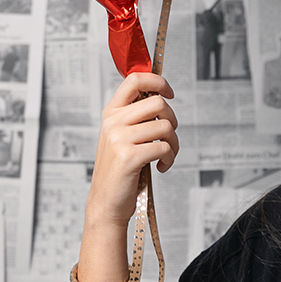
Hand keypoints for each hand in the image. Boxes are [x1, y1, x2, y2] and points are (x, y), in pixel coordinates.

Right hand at [85, 72, 177, 227]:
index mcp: (111, 113)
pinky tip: (161, 166)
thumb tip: (161, 99)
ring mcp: (120, 139)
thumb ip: (135, 117)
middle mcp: (113, 122)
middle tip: (170, 136)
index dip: (158, 81)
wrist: (106, 202)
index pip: (134, 79)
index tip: (170, 93)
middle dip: (173, 120)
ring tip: (166, 156)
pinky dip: (170, 158)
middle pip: (158, 103)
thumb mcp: (120, 137)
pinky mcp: (129, 157)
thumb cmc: (119, 170)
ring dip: (174, 144)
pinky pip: (164, 147)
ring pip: (166, 127)